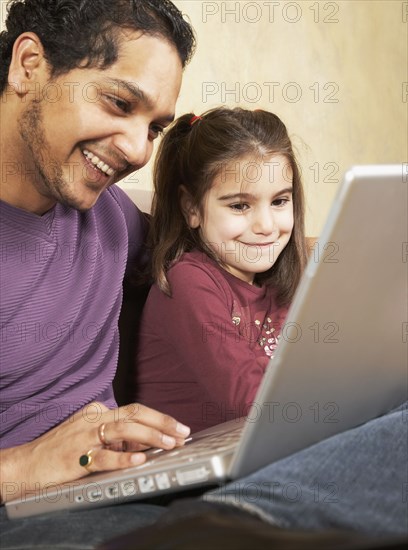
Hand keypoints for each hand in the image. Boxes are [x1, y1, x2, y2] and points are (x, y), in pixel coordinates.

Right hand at [0, 402, 189, 502]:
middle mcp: (93, 419)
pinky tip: (140, 458)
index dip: (160, 418)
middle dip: (162, 422)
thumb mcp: (91, 436)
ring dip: (150, 436)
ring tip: (169, 443)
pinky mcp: (77, 457)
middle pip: (134, 414)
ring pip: (123, 429)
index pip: (135, 411)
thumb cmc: (61, 451)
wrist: (26, 464)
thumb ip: (117, 437)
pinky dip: (124, 456)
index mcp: (98, 412)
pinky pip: (104, 456)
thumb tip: (148, 443)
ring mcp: (84, 437)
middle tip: (183, 432)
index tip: (179, 428)